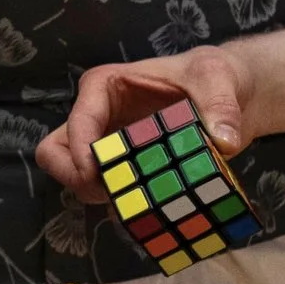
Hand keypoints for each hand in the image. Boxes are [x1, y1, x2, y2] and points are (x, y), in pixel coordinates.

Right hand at [36, 45, 255, 201]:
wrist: (229, 92)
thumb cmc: (214, 75)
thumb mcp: (218, 79)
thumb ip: (220, 105)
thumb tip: (224, 140)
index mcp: (104, 87)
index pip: (77, 122)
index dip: (82, 153)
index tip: (104, 179)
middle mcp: (96, 116)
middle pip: (55, 152)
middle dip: (77, 178)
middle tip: (114, 194)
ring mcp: (106, 143)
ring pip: (74, 176)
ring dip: (99, 194)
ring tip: (138, 202)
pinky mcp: (122, 164)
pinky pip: (103, 190)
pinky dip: (120, 204)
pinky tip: (151, 209)